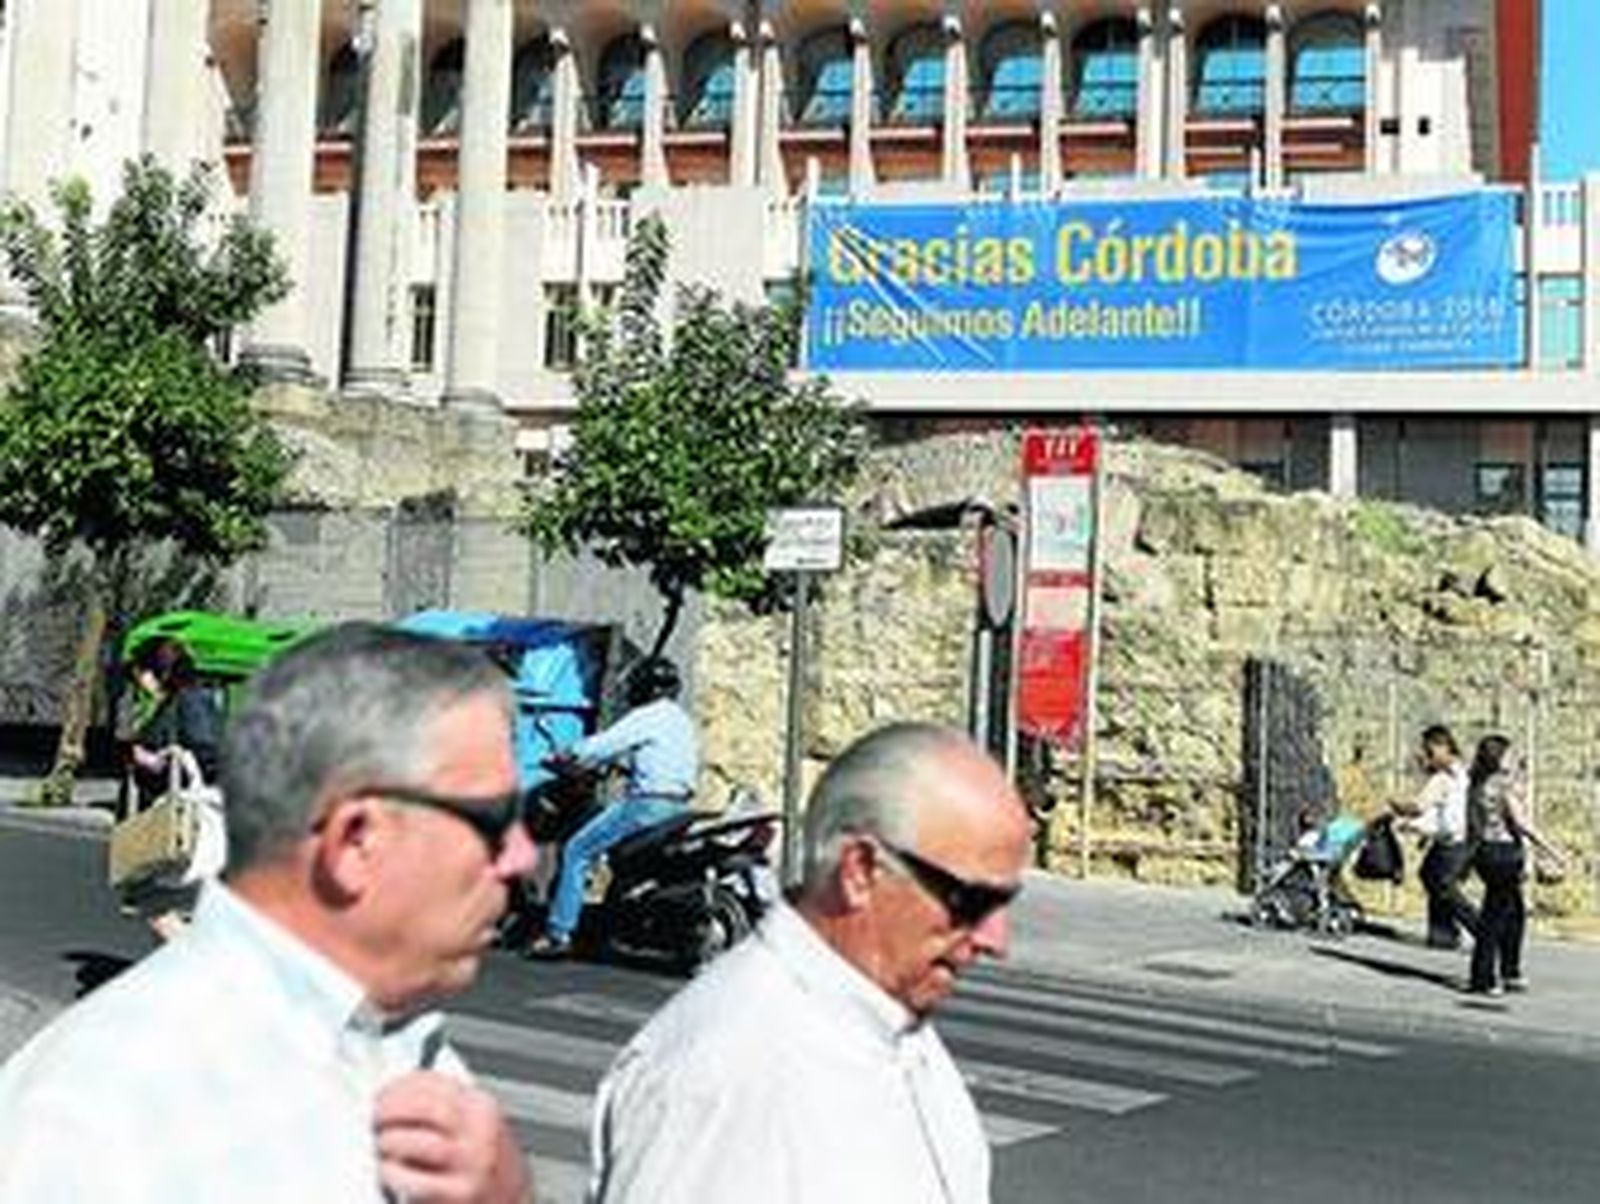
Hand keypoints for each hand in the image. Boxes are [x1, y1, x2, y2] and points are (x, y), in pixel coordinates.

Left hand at [374, 1071, 529, 1203]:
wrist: (509, 1199)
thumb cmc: (483, 1161)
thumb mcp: (472, 1123)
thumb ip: (442, 1106)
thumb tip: (394, 1096)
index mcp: (480, 1107)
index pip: (436, 1083)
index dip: (400, 1086)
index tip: (382, 1094)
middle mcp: (480, 1132)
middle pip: (429, 1109)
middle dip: (393, 1110)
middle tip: (376, 1117)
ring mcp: (472, 1164)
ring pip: (422, 1144)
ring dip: (391, 1142)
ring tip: (382, 1145)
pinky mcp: (460, 1194)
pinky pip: (417, 1181)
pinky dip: (395, 1173)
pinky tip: (389, 1170)